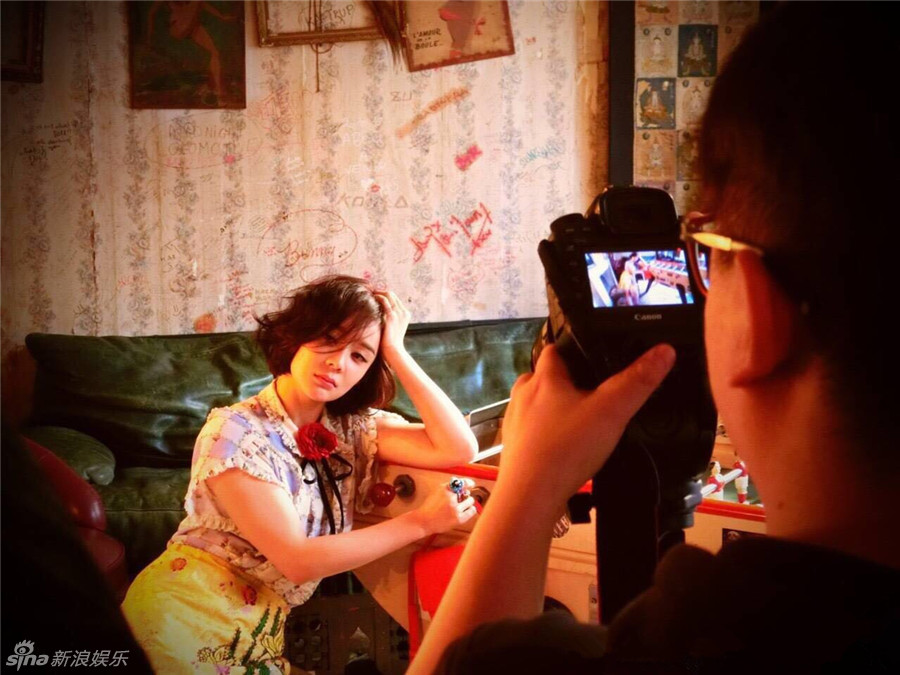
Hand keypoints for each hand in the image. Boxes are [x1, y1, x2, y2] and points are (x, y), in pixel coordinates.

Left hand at [375, 291, 410, 358]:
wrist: (393, 350)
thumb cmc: (389, 342)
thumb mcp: (390, 327)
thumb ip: (387, 319)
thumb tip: (377, 313)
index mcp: (405, 314)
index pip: (394, 298)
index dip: (384, 294)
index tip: (374, 294)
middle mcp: (403, 312)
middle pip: (392, 294)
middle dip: (380, 291)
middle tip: (370, 292)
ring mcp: (399, 313)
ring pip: (388, 294)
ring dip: (378, 292)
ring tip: (369, 293)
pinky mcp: (392, 315)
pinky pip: (384, 300)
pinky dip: (377, 297)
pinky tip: (371, 298)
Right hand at [415, 478, 477, 534]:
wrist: (424, 521)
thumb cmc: (430, 507)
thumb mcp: (437, 491)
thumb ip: (449, 487)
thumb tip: (464, 485)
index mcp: (444, 489)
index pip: (461, 482)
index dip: (468, 483)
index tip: (471, 484)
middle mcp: (450, 498)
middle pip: (467, 492)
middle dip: (465, 495)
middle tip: (460, 499)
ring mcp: (455, 509)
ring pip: (470, 501)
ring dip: (467, 503)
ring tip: (460, 506)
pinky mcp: (458, 519)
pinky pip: (472, 510)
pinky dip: (470, 510)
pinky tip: (465, 511)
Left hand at [497, 344, 675, 503]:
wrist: (529, 496)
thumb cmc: (567, 448)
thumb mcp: (611, 411)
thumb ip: (637, 381)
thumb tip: (664, 351)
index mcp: (544, 378)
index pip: (554, 350)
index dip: (573, 349)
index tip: (593, 357)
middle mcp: (523, 395)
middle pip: (544, 377)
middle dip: (565, 382)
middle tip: (592, 394)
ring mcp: (514, 422)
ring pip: (535, 405)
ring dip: (553, 409)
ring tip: (579, 422)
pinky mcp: (512, 447)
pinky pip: (531, 432)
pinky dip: (545, 435)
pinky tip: (563, 449)